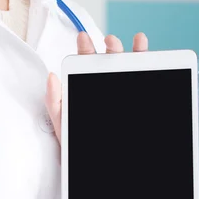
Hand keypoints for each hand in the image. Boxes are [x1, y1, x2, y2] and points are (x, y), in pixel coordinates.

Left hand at [45, 31, 147, 145]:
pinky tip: (145, 50)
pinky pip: (145, 74)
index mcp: (85, 82)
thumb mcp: (63, 121)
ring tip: (136, 41)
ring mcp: (123, 85)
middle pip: (110, 59)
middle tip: (110, 41)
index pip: (85, 61)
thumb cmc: (78, 140)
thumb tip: (52, 77)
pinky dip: (146, 58)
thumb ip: (55, 101)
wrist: (97, 160)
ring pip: (130, 64)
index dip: (85, 47)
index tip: (83, 37)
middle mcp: (105, 81)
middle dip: (111, 46)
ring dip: (134, 50)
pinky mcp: (140, 91)